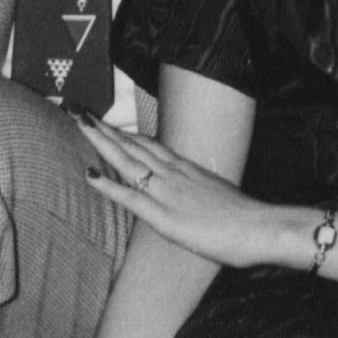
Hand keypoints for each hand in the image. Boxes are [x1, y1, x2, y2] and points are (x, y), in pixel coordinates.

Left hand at [75, 114, 266, 267]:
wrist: (258, 227)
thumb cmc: (242, 217)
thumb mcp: (215, 193)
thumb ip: (196, 189)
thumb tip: (188, 191)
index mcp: (184, 168)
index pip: (147, 144)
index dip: (122, 132)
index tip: (103, 121)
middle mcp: (172, 172)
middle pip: (131, 144)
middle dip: (103, 127)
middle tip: (78, 110)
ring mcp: (167, 191)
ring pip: (127, 161)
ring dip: (100, 142)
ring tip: (79, 123)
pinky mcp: (164, 216)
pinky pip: (130, 197)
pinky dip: (107, 186)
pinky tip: (89, 176)